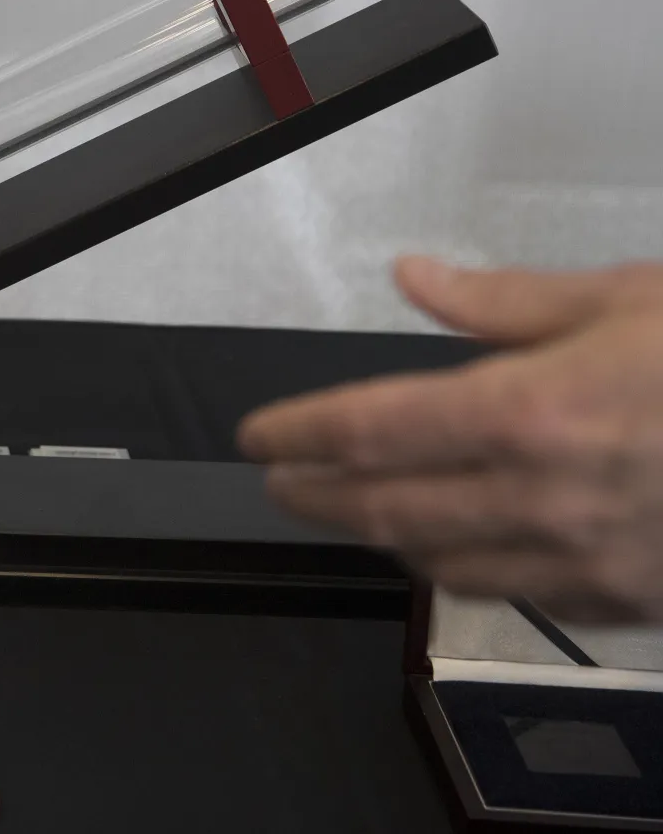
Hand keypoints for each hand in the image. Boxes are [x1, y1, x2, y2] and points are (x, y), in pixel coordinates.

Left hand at [237, 256, 662, 622]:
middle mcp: (543, 500)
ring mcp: (587, 564)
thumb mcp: (629, 301)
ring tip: (356, 507)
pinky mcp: (627, 603)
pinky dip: (467, 569)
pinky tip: (458, 545)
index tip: (255, 437)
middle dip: (315, 497)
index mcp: (531, 412)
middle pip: (387, 511)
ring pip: (443, 567)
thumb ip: (506, 300)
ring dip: (384, 538)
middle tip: (279, 482)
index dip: (298, 434)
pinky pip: (518, 597)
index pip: (371, 430)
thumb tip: (412, 277)